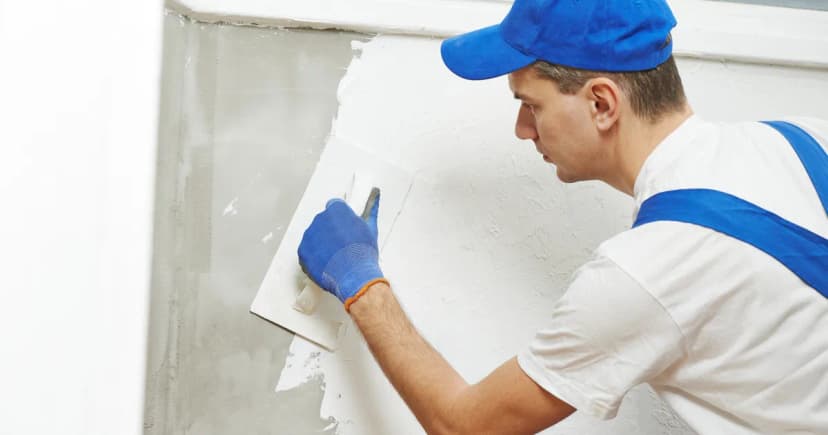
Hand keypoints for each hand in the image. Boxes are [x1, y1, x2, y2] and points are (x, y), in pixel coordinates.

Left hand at [298, 191, 385, 309]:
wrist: (354, 275)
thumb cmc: (363, 252)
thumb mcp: (370, 228)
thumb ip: (371, 209)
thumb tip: (375, 193)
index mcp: (336, 210)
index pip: (334, 207)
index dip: (340, 219)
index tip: (344, 228)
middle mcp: (320, 219)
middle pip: (323, 222)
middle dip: (331, 232)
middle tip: (342, 245)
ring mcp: (309, 235)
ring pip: (314, 236)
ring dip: (322, 244)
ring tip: (336, 257)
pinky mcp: (302, 251)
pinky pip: (307, 251)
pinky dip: (314, 257)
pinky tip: (327, 263)